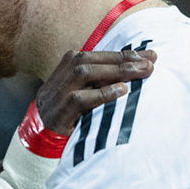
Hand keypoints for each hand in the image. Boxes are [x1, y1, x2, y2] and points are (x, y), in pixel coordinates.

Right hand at [35, 48, 156, 135]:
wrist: (39, 135)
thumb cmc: (68, 110)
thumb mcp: (82, 88)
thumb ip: (100, 77)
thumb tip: (136, 66)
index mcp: (69, 64)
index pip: (100, 55)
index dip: (125, 53)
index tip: (150, 55)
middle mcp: (63, 74)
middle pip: (94, 59)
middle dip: (124, 59)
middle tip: (150, 62)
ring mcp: (60, 92)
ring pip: (87, 72)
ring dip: (116, 71)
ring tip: (140, 72)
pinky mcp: (60, 110)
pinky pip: (81, 98)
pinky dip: (102, 93)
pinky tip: (121, 90)